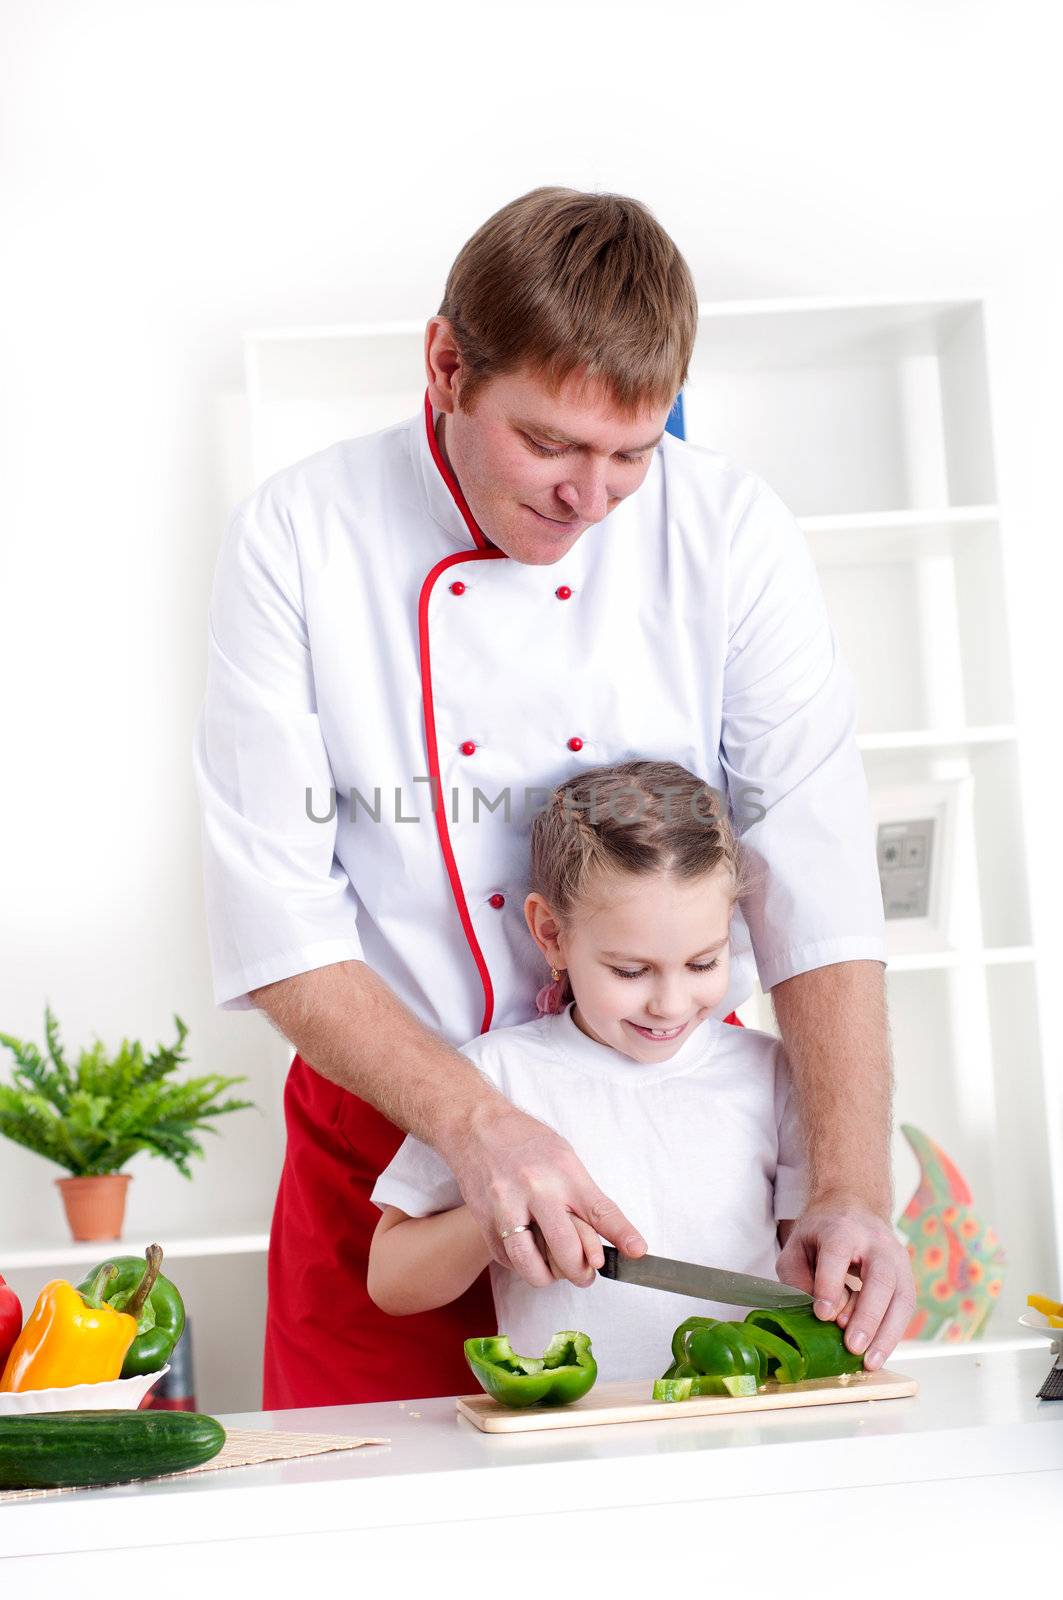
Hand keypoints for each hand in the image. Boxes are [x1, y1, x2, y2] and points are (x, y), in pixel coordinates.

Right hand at [438, 1098, 646, 1288]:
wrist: (475, 1126)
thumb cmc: (524, 1139)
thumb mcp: (563, 1156)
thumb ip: (583, 1194)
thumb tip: (604, 1233)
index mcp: (563, 1170)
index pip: (599, 1209)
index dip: (622, 1234)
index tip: (637, 1251)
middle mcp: (536, 1188)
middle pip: (566, 1247)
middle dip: (582, 1272)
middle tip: (587, 1273)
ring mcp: (507, 1205)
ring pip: (531, 1263)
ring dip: (549, 1277)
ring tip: (557, 1273)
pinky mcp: (484, 1219)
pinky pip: (508, 1258)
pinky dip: (522, 1265)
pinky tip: (529, 1255)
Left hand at [776, 1194, 915, 1369]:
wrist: (854, 1210)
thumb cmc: (822, 1235)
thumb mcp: (797, 1247)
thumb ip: (798, 1277)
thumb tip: (816, 1313)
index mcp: (842, 1228)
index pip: (838, 1253)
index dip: (830, 1284)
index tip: (822, 1314)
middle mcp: (875, 1242)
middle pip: (879, 1277)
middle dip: (867, 1315)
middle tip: (852, 1346)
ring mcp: (897, 1258)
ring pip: (901, 1296)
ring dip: (886, 1333)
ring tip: (869, 1362)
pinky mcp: (907, 1275)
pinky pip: (905, 1308)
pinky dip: (893, 1334)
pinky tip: (878, 1354)